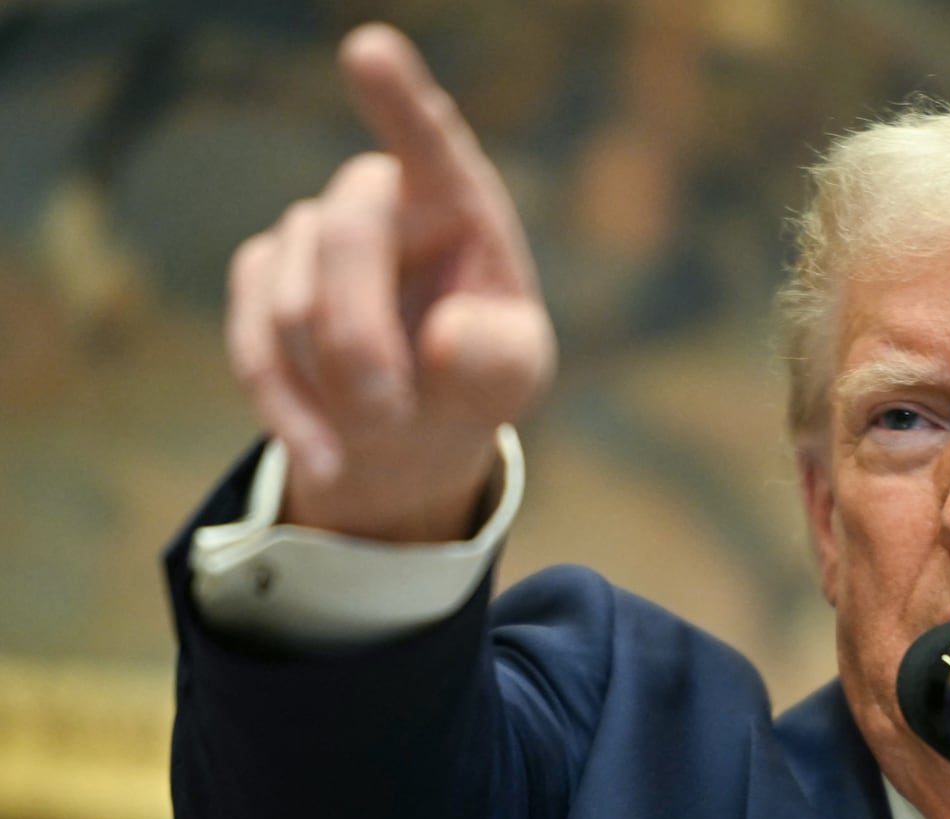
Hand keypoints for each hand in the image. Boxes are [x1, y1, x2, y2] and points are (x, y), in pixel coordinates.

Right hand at [226, 23, 554, 541]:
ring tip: (386, 430)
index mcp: (455, 198)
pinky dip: (292, 413)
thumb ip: (499, 357)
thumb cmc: (479, 372)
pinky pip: (255, 350)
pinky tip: (329, 457)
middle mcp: (376, 199)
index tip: (368, 50)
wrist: (416, 422)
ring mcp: (307, 235)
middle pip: (345, 237)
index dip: (399, 97)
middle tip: (391, 412)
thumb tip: (444, 338)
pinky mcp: (257, 282)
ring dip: (336, 386)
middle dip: (360, 336)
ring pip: (291, 305)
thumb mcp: (514, 372)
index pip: (429, 139)